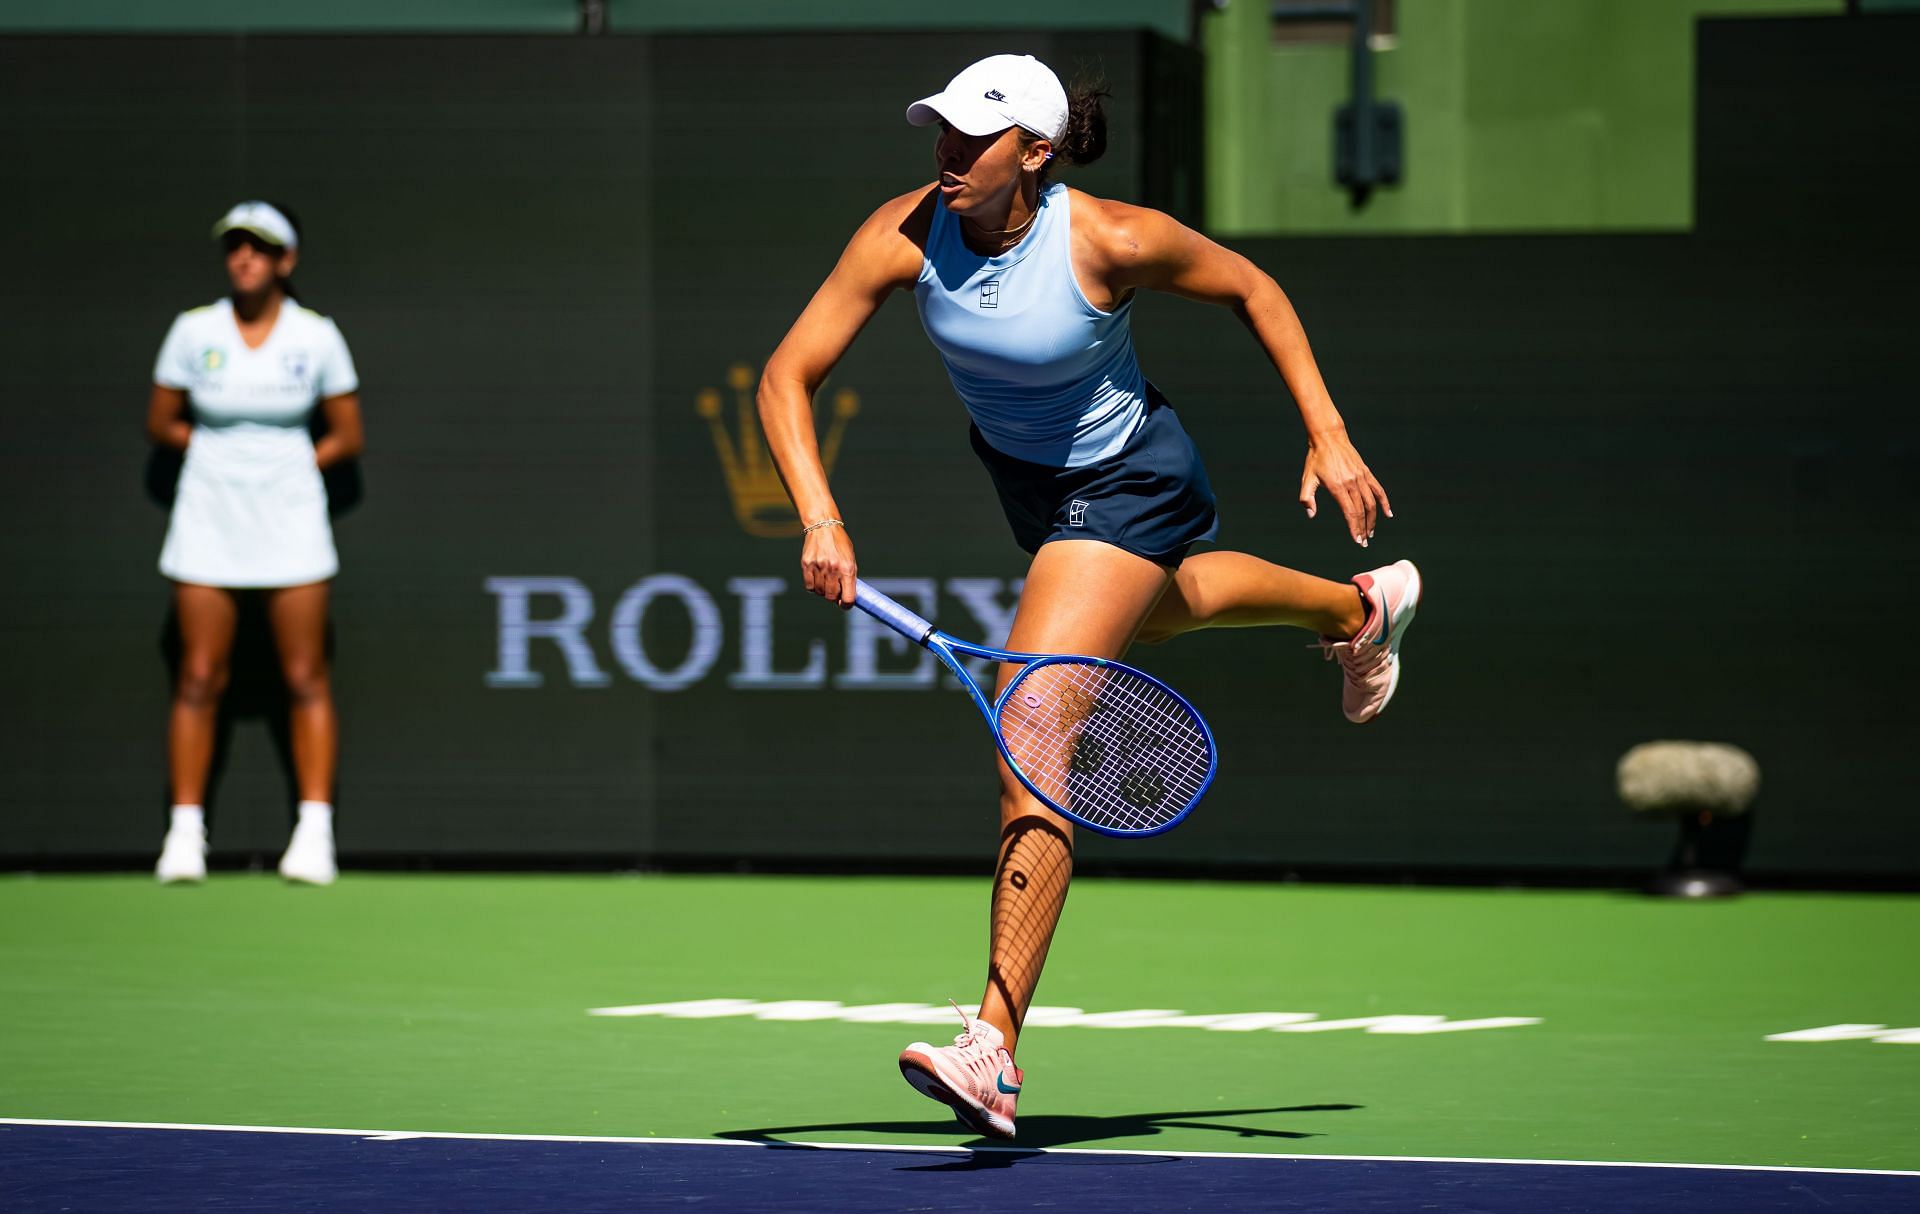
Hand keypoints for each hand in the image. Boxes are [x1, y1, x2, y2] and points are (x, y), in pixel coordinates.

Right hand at [801, 522, 857, 607]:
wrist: (824, 526)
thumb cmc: (840, 545)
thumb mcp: (850, 559)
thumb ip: (849, 578)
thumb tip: (846, 598)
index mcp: (847, 568)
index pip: (848, 597)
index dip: (846, 604)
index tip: (845, 604)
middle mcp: (833, 569)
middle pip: (831, 597)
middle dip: (834, 597)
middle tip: (835, 591)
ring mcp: (818, 567)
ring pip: (819, 592)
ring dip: (823, 590)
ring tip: (826, 580)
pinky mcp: (806, 565)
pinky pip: (809, 586)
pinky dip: (813, 586)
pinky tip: (817, 578)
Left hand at [1298, 430, 1391, 546]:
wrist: (1328, 438)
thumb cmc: (1315, 459)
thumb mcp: (1307, 479)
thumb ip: (1307, 498)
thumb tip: (1311, 515)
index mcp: (1337, 487)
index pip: (1350, 513)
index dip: (1354, 528)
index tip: (1357, 540)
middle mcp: (1352, 483)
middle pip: (1362, 511)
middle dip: (1363, 528)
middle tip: (1364, 542)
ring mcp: (1361, 477)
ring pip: (1371, 503)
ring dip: (1373, 519)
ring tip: (1371, 532)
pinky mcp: (1366, 472)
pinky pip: (1378, 489)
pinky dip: (1384, 502)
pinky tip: (1388, 514)